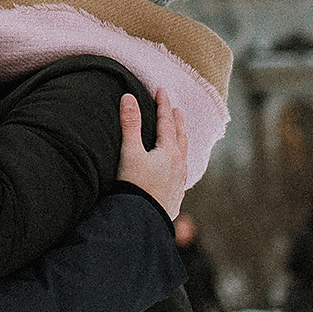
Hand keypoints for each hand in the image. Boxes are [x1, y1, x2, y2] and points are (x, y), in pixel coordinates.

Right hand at [117, 89, 188, 220]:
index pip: (167, 122)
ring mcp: (178, 183)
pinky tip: (177, 170)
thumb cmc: (134, 186)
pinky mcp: (174, 197)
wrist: (140, 221)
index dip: (163, 104)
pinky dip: (180, 164)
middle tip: (176, 109)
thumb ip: (130, 124)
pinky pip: (181, 175)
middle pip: (180, 137)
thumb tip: (128, 97)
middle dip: (177, 121)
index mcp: (169, 152)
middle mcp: (178, 166)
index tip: (161, 90)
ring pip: (184, 156)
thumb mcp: (129, 152)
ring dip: (181, 141)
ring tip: (179, 135)